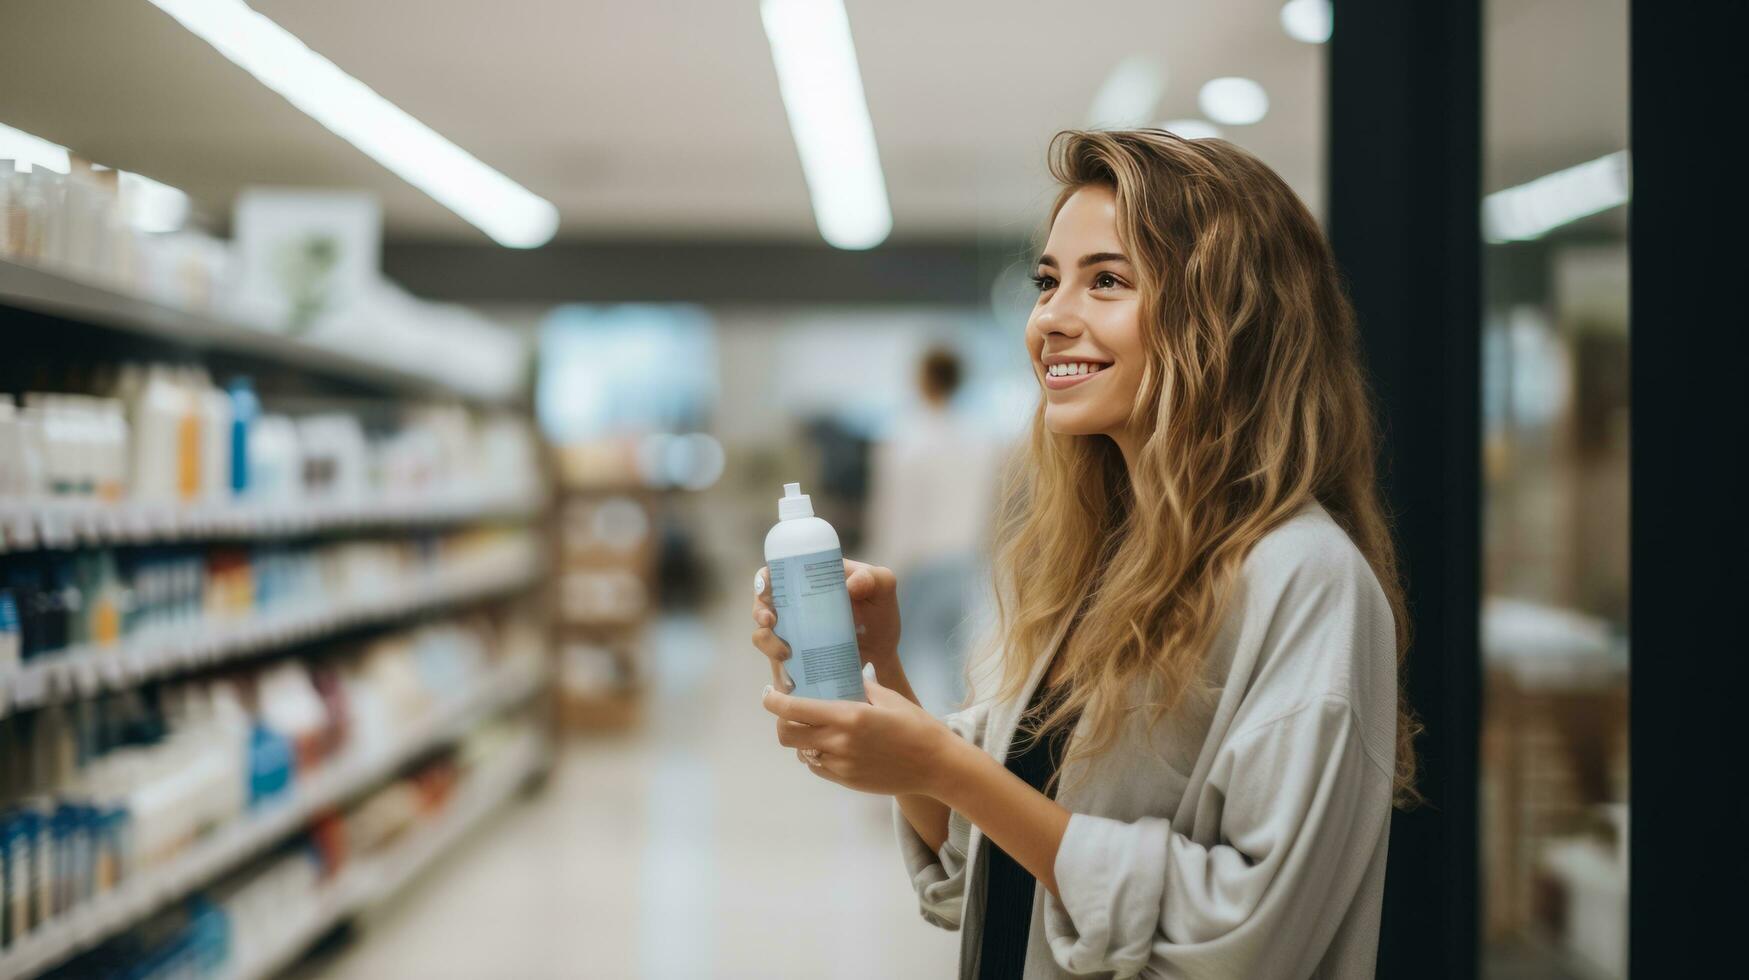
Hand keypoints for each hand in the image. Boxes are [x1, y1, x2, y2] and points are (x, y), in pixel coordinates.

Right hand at [749, 559, 905, 692]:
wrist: (882, 656)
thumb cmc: (880, 615)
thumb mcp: (883, 589)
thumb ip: (874, 578)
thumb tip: (850, 585)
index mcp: (806, 581)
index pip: (776, 573)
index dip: (763, 579)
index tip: (766, 588)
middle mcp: (792, 607)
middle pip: (761, 603)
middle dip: (757, 611)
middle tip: (769, 621)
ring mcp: (790, 634)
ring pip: (762, 635)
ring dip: (765, 641)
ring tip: (785, 653)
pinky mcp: (792, 659)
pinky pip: (774, 663)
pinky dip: (776, 667)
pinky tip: (789, 672)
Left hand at [762, 663, 961, 796]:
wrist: (936, 765)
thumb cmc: (916, 725)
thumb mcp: (888, 698)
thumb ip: (861, 687)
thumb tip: (846, 677)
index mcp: (847, 716)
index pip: (794, 709)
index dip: (773, 701)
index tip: (769, 694)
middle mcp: (838, 742)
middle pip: (786, 735)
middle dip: (782, 722)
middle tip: (791, 713)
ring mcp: (840, 765)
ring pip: (801, 753)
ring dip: (802, 740)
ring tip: (816, 729)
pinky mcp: (846, 781)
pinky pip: (818, 767)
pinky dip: (816, 756)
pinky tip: (832, 746)